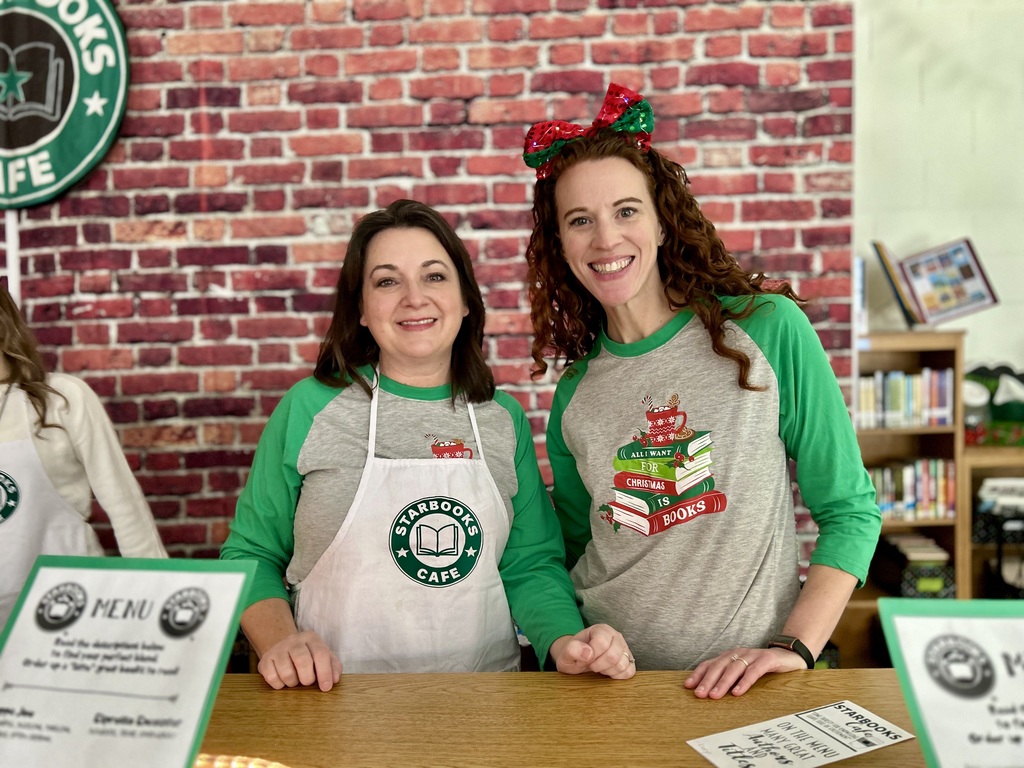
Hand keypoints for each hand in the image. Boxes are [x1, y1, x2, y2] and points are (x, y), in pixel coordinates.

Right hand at [256, 630, 342, 691]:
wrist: (281, 646)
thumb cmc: (307, 654)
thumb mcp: (323, 655)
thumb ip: (333, 666)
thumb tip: (334, 680)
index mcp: (311, 638)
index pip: (320, 654)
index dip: (325, 672)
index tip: (326, 687)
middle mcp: (293, 641)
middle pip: (303, 661)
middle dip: (307, 678)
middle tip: (307, 682)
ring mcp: (277, 649)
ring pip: (287, 673)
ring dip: (293, 683)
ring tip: (295, 679)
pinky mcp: (264, 660)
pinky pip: (272, 678)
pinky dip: (280, 685)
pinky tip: (283, 679)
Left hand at [550, 624, 635, 679]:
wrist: (578, 659)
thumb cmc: (573, 655)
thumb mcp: (565, 653)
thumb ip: (572, 650)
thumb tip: (587, 653)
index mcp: (601, 629)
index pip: (601, 642)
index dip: (591, 656)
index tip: (584, 659)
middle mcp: (616, 636)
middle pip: (613, 655)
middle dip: (599, 665)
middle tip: (590, 665)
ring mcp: (624, 648)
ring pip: (622, 664)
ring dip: (607, 671)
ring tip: (599, 668)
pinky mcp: (629, 660)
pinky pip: (629, 671)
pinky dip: (618, 676)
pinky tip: (608, 672)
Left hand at [684, 647, 807, 698]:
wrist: (789, 656)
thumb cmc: (762, 666)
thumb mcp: (743, 671)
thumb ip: (729, 677)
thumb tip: (709, 692)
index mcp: (730, 656)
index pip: (710, 664)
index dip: (698, 674)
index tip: (688, 686)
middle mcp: (738, 653)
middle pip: (719, 666)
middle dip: (707, 680)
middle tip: (699, 694)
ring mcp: (752, 655)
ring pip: (734, 669)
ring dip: (722, 682)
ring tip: (715, 696)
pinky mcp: (767, 659)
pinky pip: (753, 671)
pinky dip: (744, 681)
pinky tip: (737, 692)